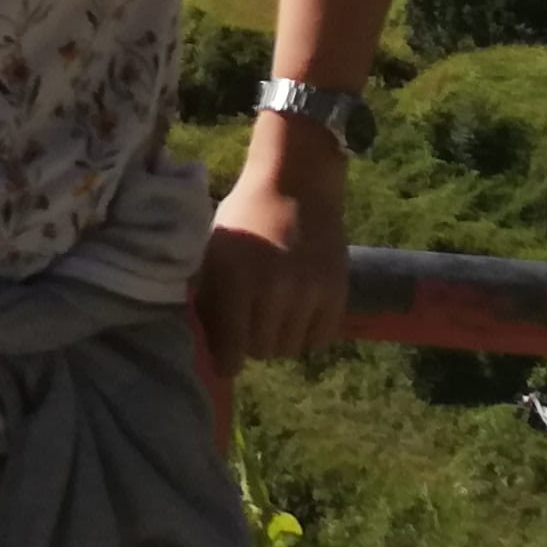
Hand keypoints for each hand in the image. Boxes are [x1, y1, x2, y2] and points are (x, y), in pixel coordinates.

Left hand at [194, 123, 349, 362]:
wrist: (296, 183)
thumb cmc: (245, 217)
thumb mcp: (214, 251)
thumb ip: (209, 297)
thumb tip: (210, 345)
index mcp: (238, 279)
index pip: (233, 348)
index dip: (227, 362)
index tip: (226, 362)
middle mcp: (276, 290)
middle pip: (262, 351)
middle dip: (250, 343)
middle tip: (248, 324)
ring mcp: (311, 292)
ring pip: (291, 348)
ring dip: (279, 339)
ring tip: (273, 314)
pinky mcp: (338, 292)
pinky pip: (320, 339)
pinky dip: (307, 333)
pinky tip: (297, 312)